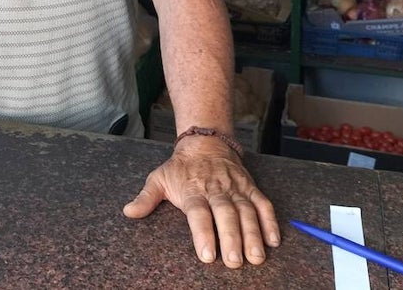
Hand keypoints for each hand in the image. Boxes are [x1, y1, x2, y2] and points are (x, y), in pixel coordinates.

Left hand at [122, 138, 280, 267]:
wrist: (205, 141)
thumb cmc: (181, 167)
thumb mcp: (159, 178)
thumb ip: (146, 198)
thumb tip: (129, 212)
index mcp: (192, 190)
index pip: (199, 214)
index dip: (204, 234)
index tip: (207, 255)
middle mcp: (216, 190)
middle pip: (226, 214)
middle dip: (232, 238)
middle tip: (235, 261)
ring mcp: (235, 188)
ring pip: (247, 211)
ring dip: (253, 234)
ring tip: (256, 257)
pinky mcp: (250, 187)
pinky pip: (263, 203)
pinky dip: (270, 220)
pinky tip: (273, 240)